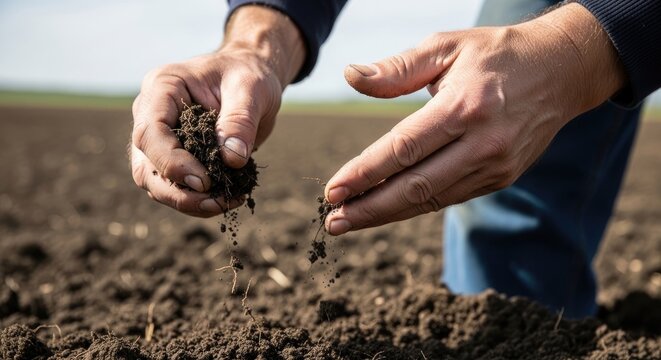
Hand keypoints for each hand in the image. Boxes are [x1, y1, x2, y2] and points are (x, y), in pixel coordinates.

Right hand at [130, 6, 303, 216]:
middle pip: (145, 165)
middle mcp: (152, 115)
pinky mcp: (175, 157)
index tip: (204, 181)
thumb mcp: (250, 89)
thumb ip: (240, 121)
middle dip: (177, 192)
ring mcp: (160, 139)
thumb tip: (232, 159)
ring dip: (187, 202)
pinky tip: (229, 199)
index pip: (151, 133)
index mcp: (162, 88)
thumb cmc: (248, 75)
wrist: (252, 76)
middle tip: (216, 201)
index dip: (171, 162)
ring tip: (226, 202)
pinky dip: (199, 200)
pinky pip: (176, 187)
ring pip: (156, 182)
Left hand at [323, 3, 624, 234]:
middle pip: (415, 187)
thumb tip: (350, 76)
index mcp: (464, 107)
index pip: (403, 150)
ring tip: (351, 220)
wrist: (562, 70)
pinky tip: (388, 207)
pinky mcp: (502, 177)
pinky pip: (450, 197)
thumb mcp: (447, 45)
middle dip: (369, 208)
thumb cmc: (497, 52)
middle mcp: (482, 143)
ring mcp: (496, 165)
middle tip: (333, 222)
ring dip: (388, 213)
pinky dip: (416, 206)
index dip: (364, 174)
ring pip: (432, 199)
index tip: (332, 191)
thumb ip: (397, 68)